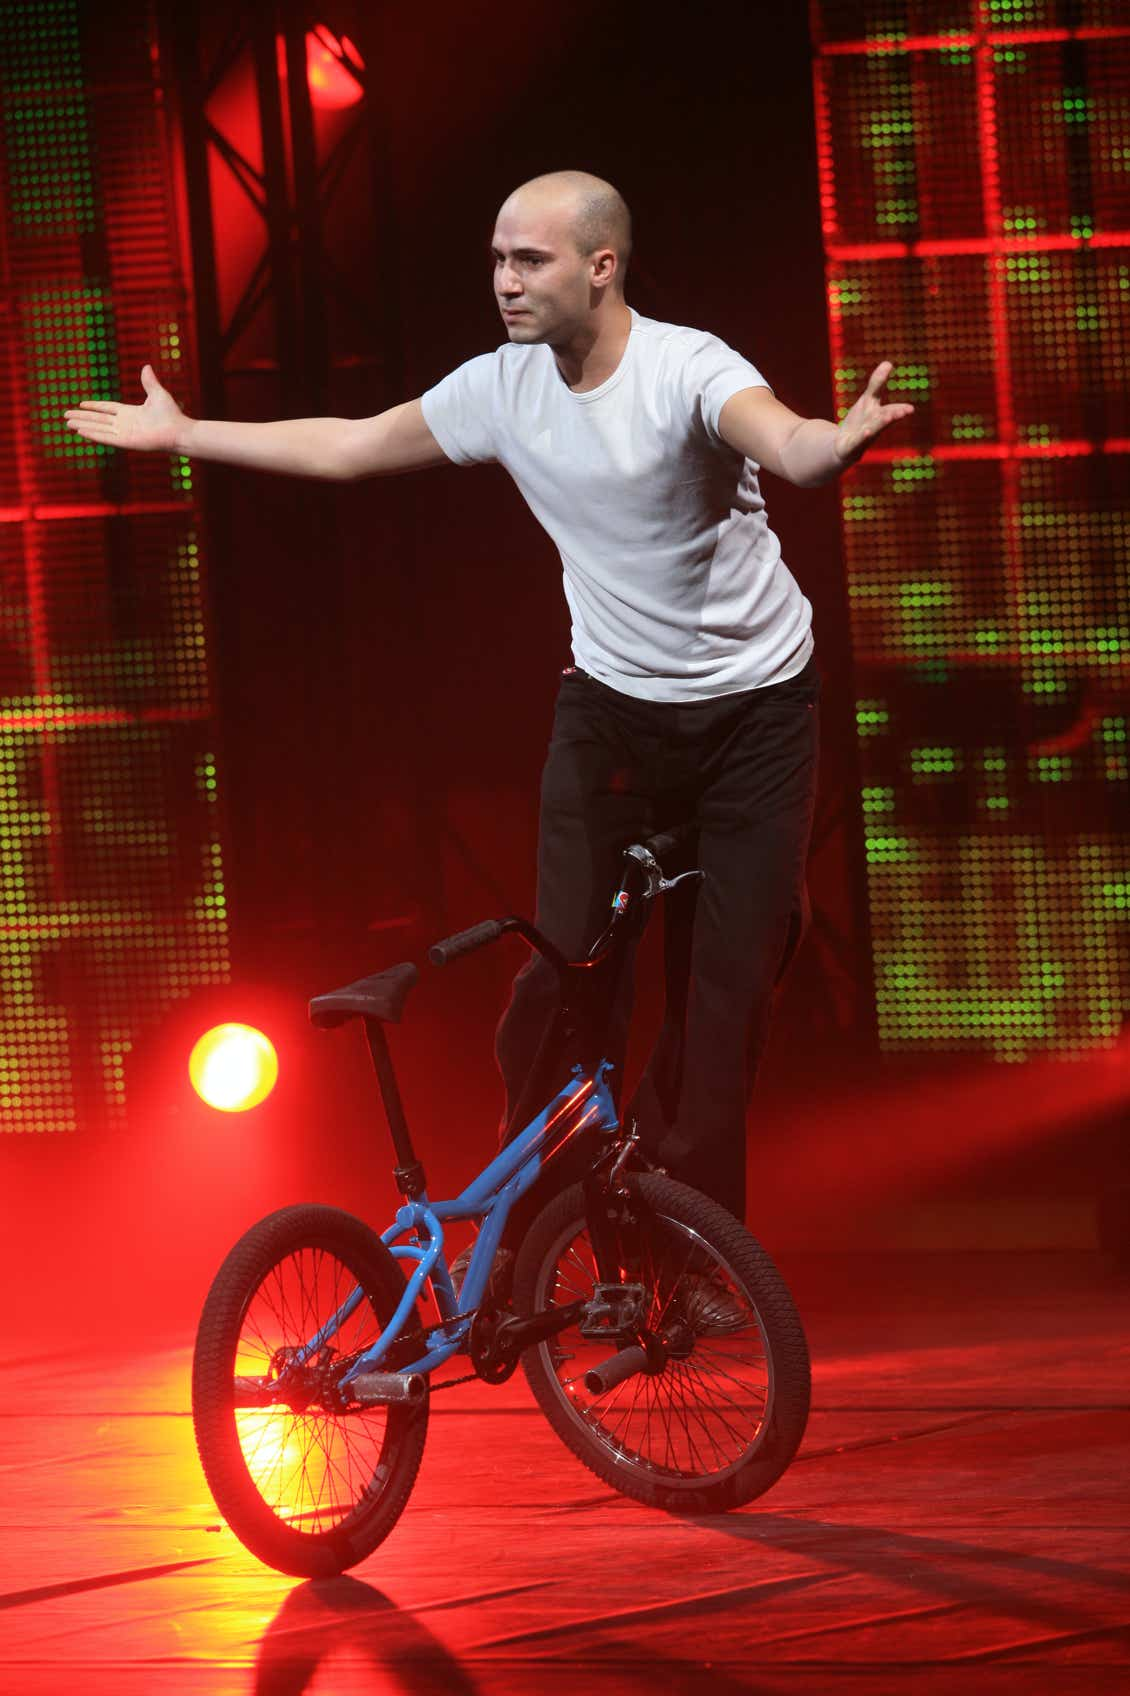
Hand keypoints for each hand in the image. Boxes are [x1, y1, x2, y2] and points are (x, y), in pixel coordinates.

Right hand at [64, 364, 186, 453]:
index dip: (94, 407)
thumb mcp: (157, 393)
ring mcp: (124, 434)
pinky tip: (80, 431)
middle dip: (82, 418)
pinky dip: (93, 434)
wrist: (179, 430)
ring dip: (83, 425)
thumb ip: (149, 382)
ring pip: (98, 428)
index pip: (107, 409)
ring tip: (67, 423)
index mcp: (130, 413)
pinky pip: (106, 438)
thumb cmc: (171, 414)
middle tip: (65, 416)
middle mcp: (125, 424)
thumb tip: (146, 366)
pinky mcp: (126, 442)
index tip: (80, 404)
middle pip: (98, 420)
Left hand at [833, 361, 913, 466]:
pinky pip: (858, 441)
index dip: (900, 410)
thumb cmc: (860, 421)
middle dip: (894, 415)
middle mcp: (874, 426)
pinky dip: (863, 436)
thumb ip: (877, 383)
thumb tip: (888, 362)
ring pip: (873, 429)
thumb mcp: (868, 400)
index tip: (910, 409)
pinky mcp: (851, 446)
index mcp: (880, 415)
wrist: (844, 446)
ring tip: (890, 416)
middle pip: (884, 419)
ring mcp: (864, 437)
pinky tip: (867, 431)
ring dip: (881, 423)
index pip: (890, 410)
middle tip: (907, 411)